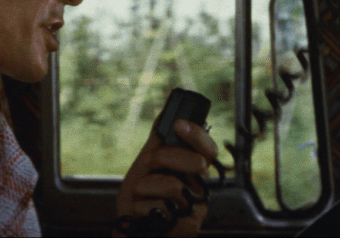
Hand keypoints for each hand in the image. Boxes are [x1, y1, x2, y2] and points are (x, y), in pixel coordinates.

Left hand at [115, 118, 218, 236]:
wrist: (130, 231)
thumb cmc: (140, 202)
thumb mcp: (145, 167)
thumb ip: (157, 143)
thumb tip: (166, 113)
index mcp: (192, 173)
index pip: (208, 149)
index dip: (197, 134)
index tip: (179, 124)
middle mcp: (199, 189)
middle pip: (196, 162)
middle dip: (162, 158)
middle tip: (148, 167)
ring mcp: (195, 209)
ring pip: (173, 185)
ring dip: (144, 188)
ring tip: (141, 197)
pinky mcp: (188, 227)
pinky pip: (159, 207)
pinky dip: (140, 209)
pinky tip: (142, 214)